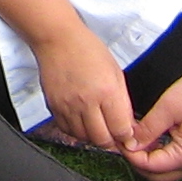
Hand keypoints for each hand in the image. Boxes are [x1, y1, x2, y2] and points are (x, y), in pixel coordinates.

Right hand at [27, 16, 137, 154]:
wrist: (57, 39)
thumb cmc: (87, 49)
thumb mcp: (116, 72)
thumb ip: (123, 102)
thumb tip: (128, 126)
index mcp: (107, 92)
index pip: (120, 130)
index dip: (126, 137)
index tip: (127, 137)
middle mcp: (86, 102)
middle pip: (102, 140)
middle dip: (111, 142)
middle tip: (114, 136)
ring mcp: (68, 106)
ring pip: (84, 138)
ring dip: (93, 137)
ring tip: (98, 127)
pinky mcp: (54, 107)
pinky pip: (67, 130)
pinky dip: (76, 131)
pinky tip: (82, 122)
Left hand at [125, 74, 181, 180]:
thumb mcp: (166, 108)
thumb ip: (147, 129)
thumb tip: (130, 144)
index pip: (152, 166)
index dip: (132, 156)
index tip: (120, 142)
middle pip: (157, 175)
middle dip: (138, 162)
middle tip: (124, 143)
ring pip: (163, 171)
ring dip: (146, 160)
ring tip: (133, 140)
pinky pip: (170, 162)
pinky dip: (156, 155)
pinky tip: (146, 140)